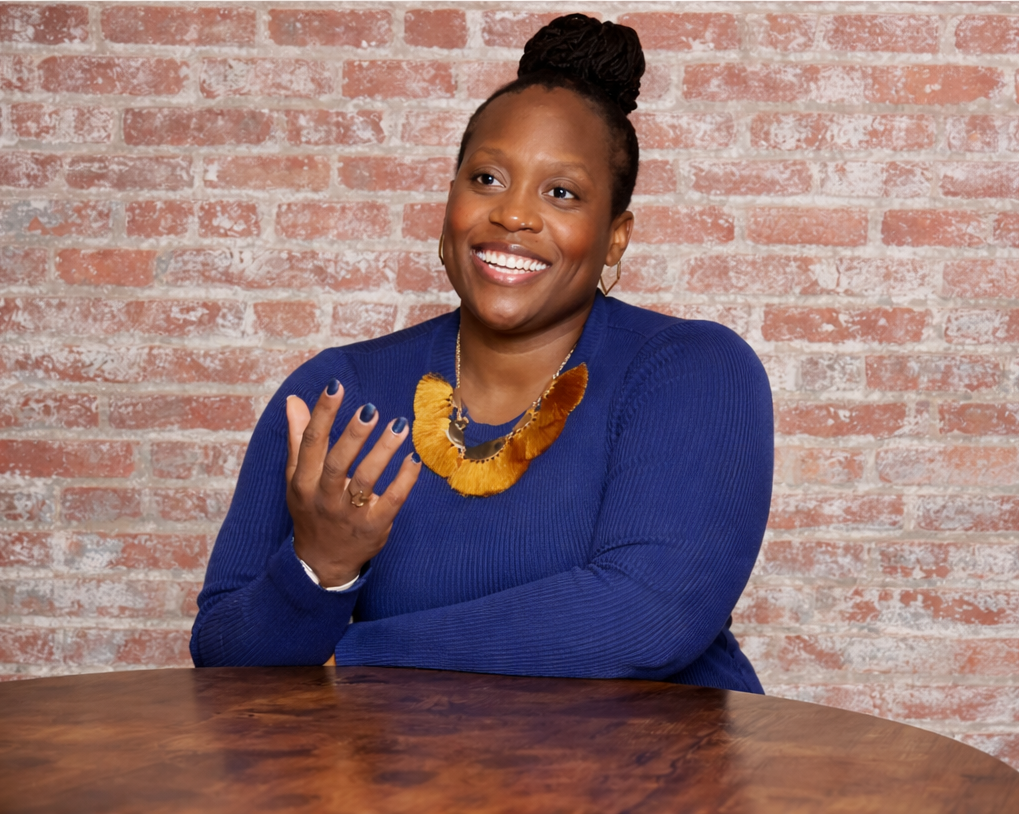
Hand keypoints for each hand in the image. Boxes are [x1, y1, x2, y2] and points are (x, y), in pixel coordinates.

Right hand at [285, 380, 420, 587]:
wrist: (322, 563)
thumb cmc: (311, 510)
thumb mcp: (297, 478)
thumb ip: (298, 439)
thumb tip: (293, 401)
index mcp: (304, 482)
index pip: (311, 442)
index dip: (322, 414)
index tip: (335, 386)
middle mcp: (324, 498)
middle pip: (338, 463)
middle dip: (353, 435)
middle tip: (370, 409)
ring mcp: (349, 514)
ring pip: (366, 480)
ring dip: (383, 452)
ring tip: (399, 426)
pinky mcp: (373, 527)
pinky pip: (391, 502)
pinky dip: (403, 481)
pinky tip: (413, 460)